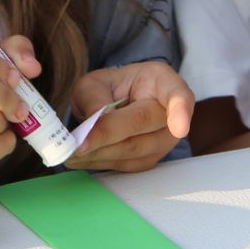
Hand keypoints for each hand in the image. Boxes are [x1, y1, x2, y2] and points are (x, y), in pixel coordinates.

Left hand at [66, 62, 193, 171]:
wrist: (118, 103)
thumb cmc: (111, 89)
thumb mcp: (97, 82)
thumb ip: (94, 98)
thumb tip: (94, 123)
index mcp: (163, 83)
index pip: (179, 97)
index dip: (181, 112)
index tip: (180, 128)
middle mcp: (170, 113)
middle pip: (144, 126)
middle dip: (107, 135)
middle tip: (77, 144)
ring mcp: (164, 140)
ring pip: (134, 151)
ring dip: (100, 153)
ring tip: (69, 152)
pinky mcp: (150, 159)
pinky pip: (126, 165)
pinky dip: (100, 162)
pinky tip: (78, 158)